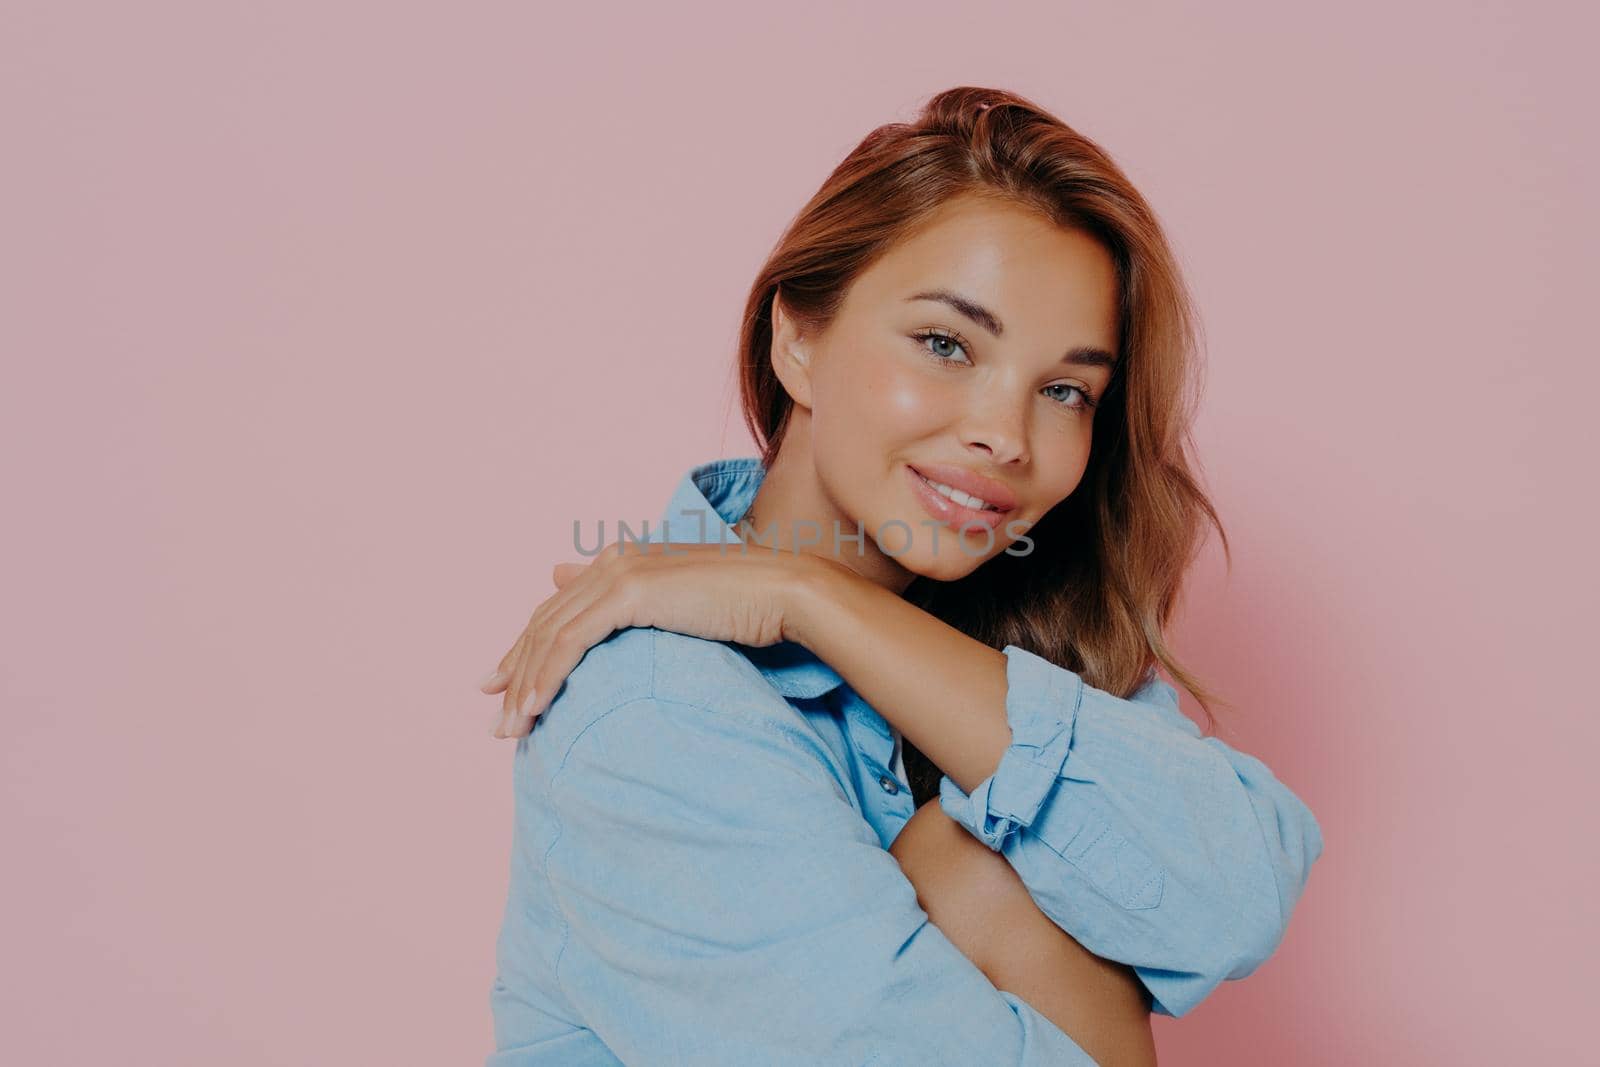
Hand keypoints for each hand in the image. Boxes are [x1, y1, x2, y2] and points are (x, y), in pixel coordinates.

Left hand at [478, 541, 822, 738]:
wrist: (784, 591)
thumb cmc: (747, 606)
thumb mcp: (681, 607)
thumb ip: (637, 605)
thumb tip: (598, 602)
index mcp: (624, 560)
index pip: (559, 609)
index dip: (526, 650)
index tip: (502, 688)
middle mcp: (613, 560)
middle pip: (545, 623)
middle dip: (515, 674)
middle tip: (497, 723)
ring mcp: (618, 573)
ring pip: (550, 635)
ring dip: (525, 686)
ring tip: (511, 731)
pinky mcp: (629, 593)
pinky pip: (570, 642)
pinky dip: (547, 677)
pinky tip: (535, 709)